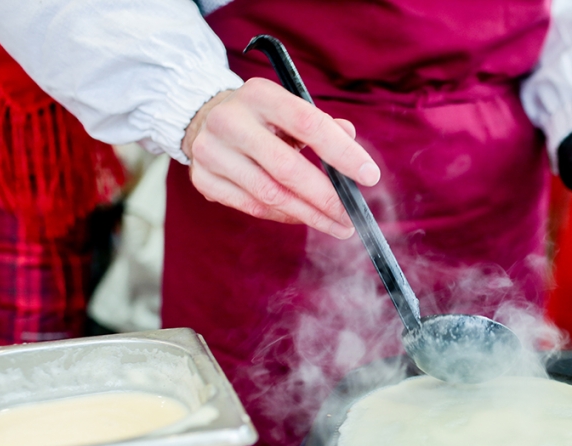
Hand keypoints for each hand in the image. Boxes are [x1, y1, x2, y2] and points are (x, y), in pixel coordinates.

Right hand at [181, 78, 381, 238]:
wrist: (204, 119)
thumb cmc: (262, 118)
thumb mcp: (289, 109)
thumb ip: (322, 124)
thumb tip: (350, 136)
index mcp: (259, 94)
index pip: (308, 123)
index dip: (342, 153)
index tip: (369, 176)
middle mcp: (230, 121)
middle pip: (287, 168)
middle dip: (326, 198)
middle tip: (351, 217)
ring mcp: (211, 152)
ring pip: (269, 195)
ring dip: (309, 215)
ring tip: (335, 225)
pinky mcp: (203, 179)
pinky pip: (252, 207)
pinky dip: (283, 216)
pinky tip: (303, 218)